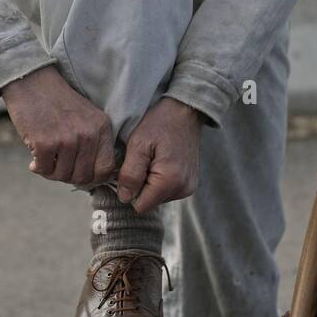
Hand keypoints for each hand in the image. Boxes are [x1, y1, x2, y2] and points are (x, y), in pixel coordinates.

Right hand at [1, 65, 116, 187]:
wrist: (31, 81)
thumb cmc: (57, 101)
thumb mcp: (86, 116)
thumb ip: (93, 142)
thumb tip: (91, 177)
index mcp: (101, 127)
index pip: (106, 168)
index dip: (92, 177)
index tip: (78, 172)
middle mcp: (88, 134)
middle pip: (83, 176)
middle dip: (68, 176)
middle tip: (56, 167)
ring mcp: (67, 138)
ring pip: (63, 175)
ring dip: (51, 172)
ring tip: (45, 161)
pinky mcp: (45, 142)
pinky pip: (44, 169)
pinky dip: (38, 167)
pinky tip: (34, 158)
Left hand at [116, 97, 202, 214]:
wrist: (185, 111)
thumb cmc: (160, 124)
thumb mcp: (138, 145)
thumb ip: (130, 174)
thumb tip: (125, 198)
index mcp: (170, 181)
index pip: (140, 206)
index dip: (130, 191)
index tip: (130, 170)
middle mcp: (183, 189)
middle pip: (149, 202)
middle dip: (141, 186)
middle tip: (142, 160)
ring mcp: (189, 187)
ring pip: (158, 198)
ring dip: (150, 183)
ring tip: (153, 159)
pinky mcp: (191, 183)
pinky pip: (168, 191)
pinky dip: (161, 180)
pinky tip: (162, 161)